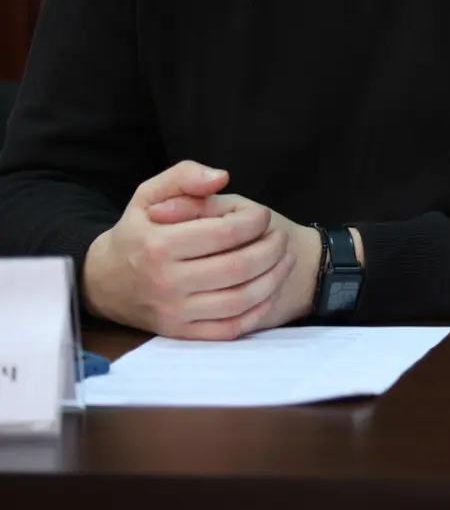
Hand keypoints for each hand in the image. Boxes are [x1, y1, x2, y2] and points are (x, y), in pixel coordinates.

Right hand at [148, 191, 326, 334]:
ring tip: (284, 259)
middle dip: (271, 249)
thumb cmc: (136, 233)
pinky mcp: (181, 333)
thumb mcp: (148, 195)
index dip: (254, 222)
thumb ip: (184, 177)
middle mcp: (164, 282)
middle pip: (239, 267)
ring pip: (241, 299)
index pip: (224, 234)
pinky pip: (231, 328)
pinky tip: (270, 288)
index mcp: (157, 245)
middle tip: (280, 237)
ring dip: (274, 278)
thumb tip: (221, 177)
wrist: (105, 282)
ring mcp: (174, 312)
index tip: (262, 215)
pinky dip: (259, 309)